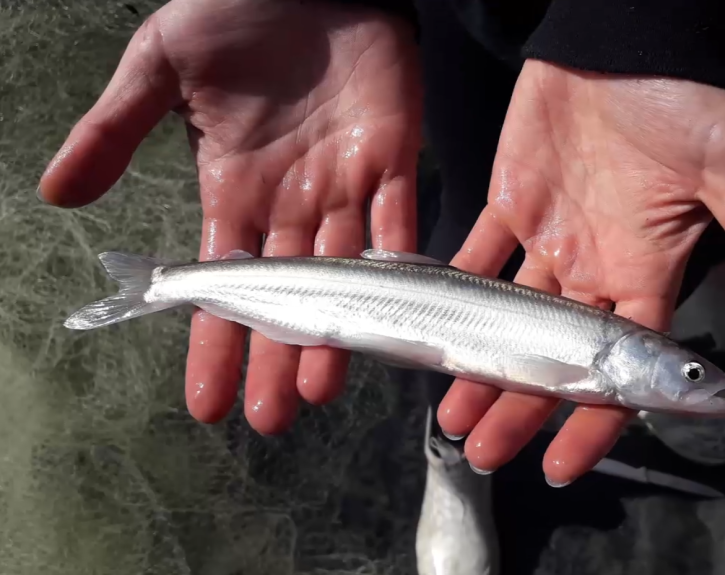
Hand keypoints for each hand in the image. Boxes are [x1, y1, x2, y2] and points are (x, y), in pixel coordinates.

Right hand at [38, 0, 422, 433]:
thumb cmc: (233, 14)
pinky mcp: (393, 159)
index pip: (223, 281)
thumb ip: (115, 130)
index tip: (206, 402)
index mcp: (234, 189)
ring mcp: (343, 186)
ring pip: (343, 274)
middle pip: (286, 295)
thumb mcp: (158, 68)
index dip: (214, 340)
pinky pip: (399, 221)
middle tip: (271, 417)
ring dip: (337, 329)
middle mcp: (290, 203)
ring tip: (322, 387)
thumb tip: (56, 193)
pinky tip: (397, 314)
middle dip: (275, 355)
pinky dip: (401, 265)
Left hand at [439, 60, 724, 485]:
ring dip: (481, 363)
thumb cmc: (691, 97)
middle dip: (523, 404)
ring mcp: (552, 236)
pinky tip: (431, 328)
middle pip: (557, 353)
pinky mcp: (512, 199)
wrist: (632, 35)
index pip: (622, 362)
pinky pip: (476, 251)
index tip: (564, 463)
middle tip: (483, 449)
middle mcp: (597, 265)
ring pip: (511, 315)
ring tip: (451, 413)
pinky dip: (452, 286)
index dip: (597, 416)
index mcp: (648, 269)